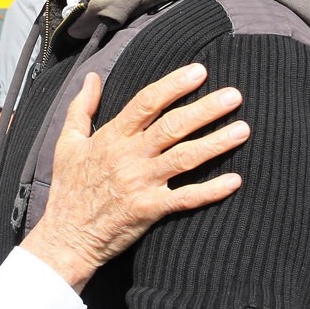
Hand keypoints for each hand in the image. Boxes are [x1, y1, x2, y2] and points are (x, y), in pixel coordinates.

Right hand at [21, 63, 248, 292]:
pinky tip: (235, 180)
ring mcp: (141, 183)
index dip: (174, 85)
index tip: (200, 72)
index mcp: (111, 137)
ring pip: (184, 158)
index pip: (146, 103)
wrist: (66, 236)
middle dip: (205, 109)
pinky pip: (185, 198)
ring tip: (243, 129)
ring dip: (216, 143)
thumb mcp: (67, 142)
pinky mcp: (149, 209)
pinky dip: (211, 190)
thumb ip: (81, 107)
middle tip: (234, 95)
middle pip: (172, 126)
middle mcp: (129, 156)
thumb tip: (92, 77)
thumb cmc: (69, 188)